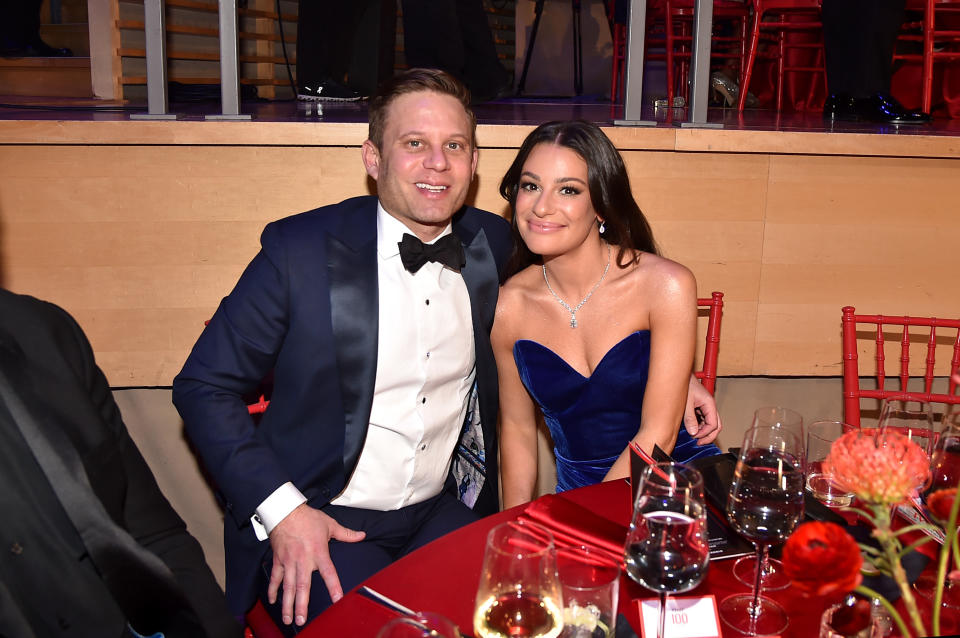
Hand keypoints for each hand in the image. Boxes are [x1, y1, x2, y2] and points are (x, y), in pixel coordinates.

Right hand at [267, 503, 364, 625]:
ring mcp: (289, 561)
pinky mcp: (278, 560)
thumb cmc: (307, 518)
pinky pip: (275, 578)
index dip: (333, 586)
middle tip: (302, 620)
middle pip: (303, 586)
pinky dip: (273, 590)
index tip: (337, 599)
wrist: (285, 511)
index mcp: (318, 552)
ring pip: (288, 587)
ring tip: (287, 618)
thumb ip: (346, 533)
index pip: (328, 572)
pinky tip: (273, 602)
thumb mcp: (329, 524)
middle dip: (302, 605)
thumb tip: (361, 535)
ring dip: (287, 604)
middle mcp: (303, 560)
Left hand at [684, 375, 721, 444]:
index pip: (714, 424)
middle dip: (709, 436)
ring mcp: (706, 406)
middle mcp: (710, 406)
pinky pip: (704, 419)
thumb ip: (690, 418)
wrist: (678, 375)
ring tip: (694, 436)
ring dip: (704, 431)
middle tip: (699, 442)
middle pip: (716, 426)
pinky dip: (700, 426)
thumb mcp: (686, 403)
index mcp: (709, 404)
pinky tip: (692, 428)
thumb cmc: (685, 384)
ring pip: (711, 423)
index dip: (705, 433)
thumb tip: (694, 432)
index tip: (695, 437)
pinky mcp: (700, 406)